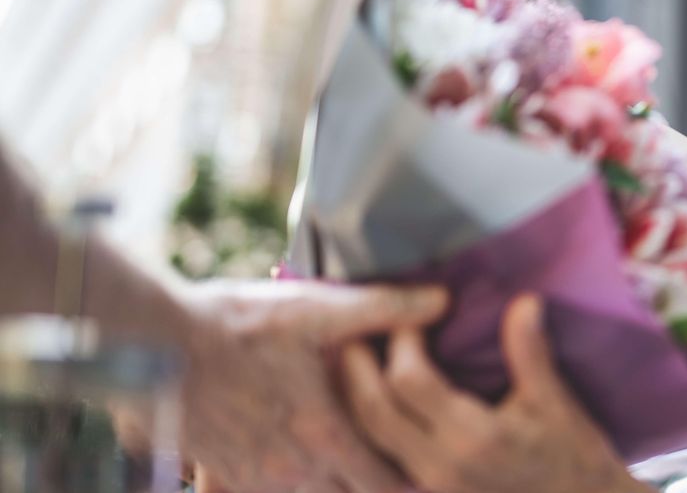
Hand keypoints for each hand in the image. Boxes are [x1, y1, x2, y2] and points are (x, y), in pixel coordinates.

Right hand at [170, 280, 447, 492]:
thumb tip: (444, 301)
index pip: (387, 484)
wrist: (153, 343)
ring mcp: (256, 479)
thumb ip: (386, 309)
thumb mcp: (318, 308)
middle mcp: (294, 472)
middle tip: (386, 456)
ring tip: (340, 456)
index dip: (408, 476)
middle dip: (370, 484)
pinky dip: (286, 484)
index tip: (420, 458)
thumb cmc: (240, 323)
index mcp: (327, 437)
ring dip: (328, 484)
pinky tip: (292, 458)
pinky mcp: (223, 475)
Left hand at [339, 294, 651, 492]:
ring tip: (354, 361)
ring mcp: (429, 489)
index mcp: (473, 437)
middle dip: (358, 368)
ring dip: (355, 398)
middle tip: (357, 331)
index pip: (409, 381)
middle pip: (374, 412)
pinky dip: (371, 426)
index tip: (412, 315)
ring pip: (370, 439)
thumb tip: (524, 300)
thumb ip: (530, 352)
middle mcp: (440, 467)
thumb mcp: (555, 404)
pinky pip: (381, 459)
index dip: (402, 340)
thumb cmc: (574, 458)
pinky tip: (374, 403)